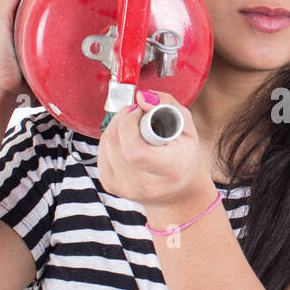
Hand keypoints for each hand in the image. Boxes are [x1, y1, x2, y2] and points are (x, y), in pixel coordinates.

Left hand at [97, 89, 208, 210]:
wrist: (177, 192)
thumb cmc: (184, 159)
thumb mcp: (187, 128)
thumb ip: (167, 106)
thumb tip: (141, 97)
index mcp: (169, 171)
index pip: (135, 149)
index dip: (132, 121)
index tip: (143, 111)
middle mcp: (145, 184)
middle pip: (116, 141)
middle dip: (124, 118)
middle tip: (138, 113)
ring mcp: (125, 187)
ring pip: (106, 143)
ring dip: (116, 125)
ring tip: (134, 125)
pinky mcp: (110, 185)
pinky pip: (102, 151)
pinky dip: (111, 138)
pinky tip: (126, 139)